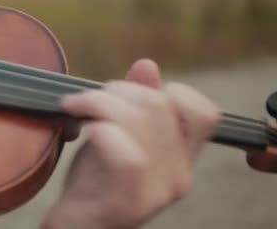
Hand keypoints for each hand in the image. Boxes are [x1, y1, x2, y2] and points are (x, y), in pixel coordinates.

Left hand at [42, 59, 219, 228]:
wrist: (76, 226)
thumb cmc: (94, 183)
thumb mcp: (117, 135)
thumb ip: (136, 104)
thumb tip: (147, 65)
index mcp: (181, 159)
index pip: (203, 114)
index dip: (170, 91)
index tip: (130, 94)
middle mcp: (178, 176)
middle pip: (159, 105)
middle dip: (115, 90)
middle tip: (85, 99)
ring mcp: (156, 191)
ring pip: (139, 121)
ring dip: (98, 102)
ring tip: (75, 108)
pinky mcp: (128, 201)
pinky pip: (126, 152)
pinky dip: (98, 127)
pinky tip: (79, 129)